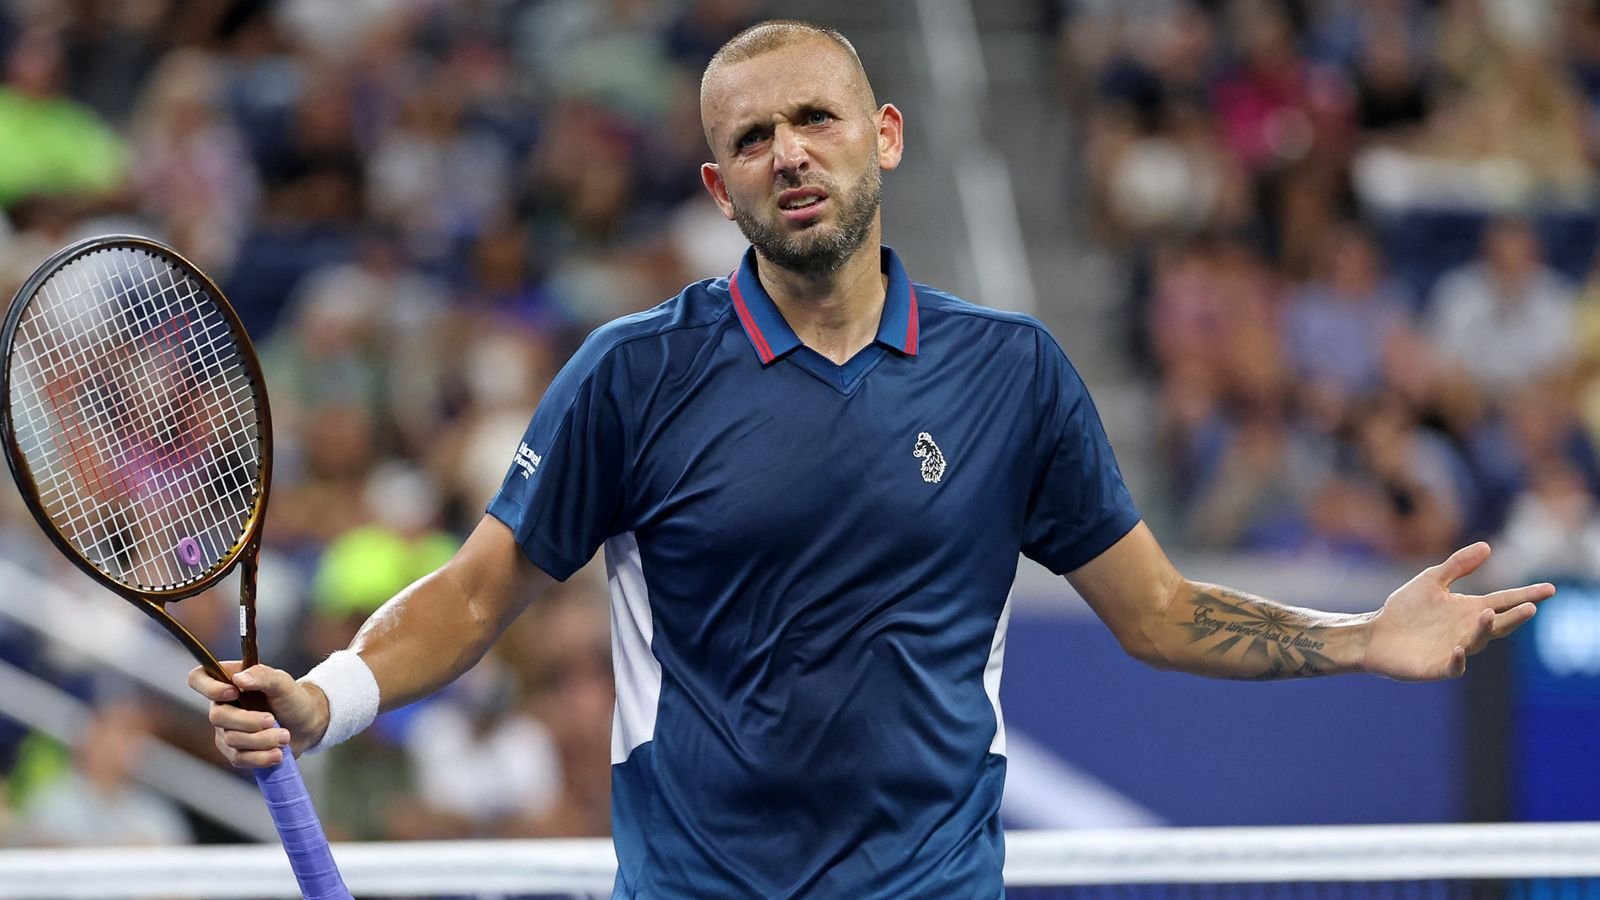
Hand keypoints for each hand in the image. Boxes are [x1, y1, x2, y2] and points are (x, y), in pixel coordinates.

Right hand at [187, 661, 330, 765]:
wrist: (308, 724)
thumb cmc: (292, 698)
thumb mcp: (282, 682)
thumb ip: (262, 675)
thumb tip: (239, 679)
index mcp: (229, 682)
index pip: (198, 678)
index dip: (209, 687)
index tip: (234, 692)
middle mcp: (222, 706)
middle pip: (216, 716)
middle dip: (248, 721)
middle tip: (273, 720)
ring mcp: (226, 730)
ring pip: (231, 740)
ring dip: (262, 740)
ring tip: (285, 737)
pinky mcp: (235, 752)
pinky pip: (238, 759)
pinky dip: (260, 757)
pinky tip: (277, 754)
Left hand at [1364, 542, 1553, 680]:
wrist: (1374, 634)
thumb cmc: (1405, 608)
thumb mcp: (1432, 581)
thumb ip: (1458, 566)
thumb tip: (1488, 546)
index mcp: (1470, 609)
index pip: (1504, 601)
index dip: (1526, 595)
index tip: (1549, 588)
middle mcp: (1468, 630)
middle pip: (1499, 624)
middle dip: (1515, 616)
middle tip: (1531, 607)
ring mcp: (1455, 649)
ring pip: (1478, 642)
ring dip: (1484, 630)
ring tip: (1487, 614)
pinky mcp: (1437, 666)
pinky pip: (1453, 666)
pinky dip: (1458, 660)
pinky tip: (1459, 648)